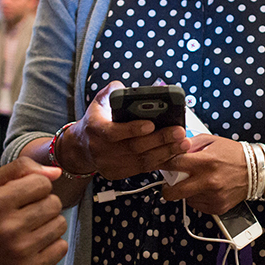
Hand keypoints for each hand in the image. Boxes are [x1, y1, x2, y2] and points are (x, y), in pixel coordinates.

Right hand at [0, 157, 67, 264]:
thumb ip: (20, 169)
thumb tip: (56, 172)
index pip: (42, 183)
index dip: (35, 186)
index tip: (24, 195)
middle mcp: (8, 228)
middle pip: (54, 203)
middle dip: (44, 204)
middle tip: (26, 213)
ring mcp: (20, 252)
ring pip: (60, 224)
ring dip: (49, 224)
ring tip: (29, 228)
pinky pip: (61, 248)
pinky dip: (51, 244)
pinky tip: (34, 244)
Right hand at [70, 82, 189, 180]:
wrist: (81, 147)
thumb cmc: (96, 121)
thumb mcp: (99, 102)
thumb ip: (114, 91)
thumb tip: (131, 90)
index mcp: (94, 128)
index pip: (114, 132)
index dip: (133, 129)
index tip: (151, 123)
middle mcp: (101, 149)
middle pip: (134, 147)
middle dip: (160, 139)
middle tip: (179, 131)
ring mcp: (110, 164)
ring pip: (142, 161)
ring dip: (166, 152)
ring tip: (183, 143)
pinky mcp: (119, 174)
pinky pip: (143, 169)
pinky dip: (161, 161)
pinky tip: (175, 152)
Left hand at [159, 134, 249, 214]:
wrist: (257, 171)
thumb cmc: (234, 154)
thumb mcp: (211, 141)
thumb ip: (190, 144)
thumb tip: (173, 148)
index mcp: (205, 162)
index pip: (172, 165)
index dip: (162, 165)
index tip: (160, 165)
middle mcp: (208, 181)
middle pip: (172, 192)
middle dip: (167, 188)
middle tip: (170, 183)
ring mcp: (212, 197)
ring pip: (185, 199)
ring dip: (187, 191)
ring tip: (199, 181)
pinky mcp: (217, 207)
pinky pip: (197, 206)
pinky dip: (198, 198)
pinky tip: (207, 189)